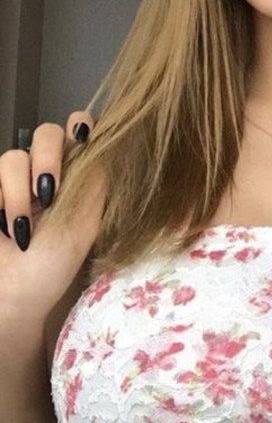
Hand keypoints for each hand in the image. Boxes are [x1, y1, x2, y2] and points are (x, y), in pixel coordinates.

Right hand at [0, 111, 103, 335]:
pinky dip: (0, 202)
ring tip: (22, 230)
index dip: (81, 125)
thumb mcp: (85, 225)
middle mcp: (47, 169)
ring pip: (13, 156)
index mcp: (78, 173)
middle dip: (46, 159)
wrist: (15, 296)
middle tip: (47, 194)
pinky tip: (6, 230)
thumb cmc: (55, 264)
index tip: (82, 139)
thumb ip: (96, 184)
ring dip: (18, 193)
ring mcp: (15, 179)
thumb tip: (110, 145)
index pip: (82, 130)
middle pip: (45, 132)